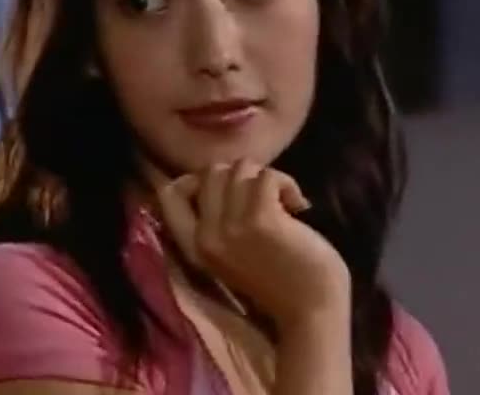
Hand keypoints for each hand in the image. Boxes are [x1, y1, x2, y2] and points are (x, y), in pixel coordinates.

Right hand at [155, 159, 350, 330]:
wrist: (311, 311)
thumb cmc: (276, 282)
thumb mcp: (229, 256)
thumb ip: (214, 223)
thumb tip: (212, 179)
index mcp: (194, 247)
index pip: (168, 194)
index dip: (193, 179)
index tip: (223, 188)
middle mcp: (206, 235)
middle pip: (211, 172)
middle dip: (241, 175)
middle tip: (263, 196)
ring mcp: (232, 226)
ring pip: (240, 168)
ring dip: (266, 178)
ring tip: (282, 201)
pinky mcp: (261, 219)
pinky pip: (267, 177)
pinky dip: (286, 183)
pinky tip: (297, 205)